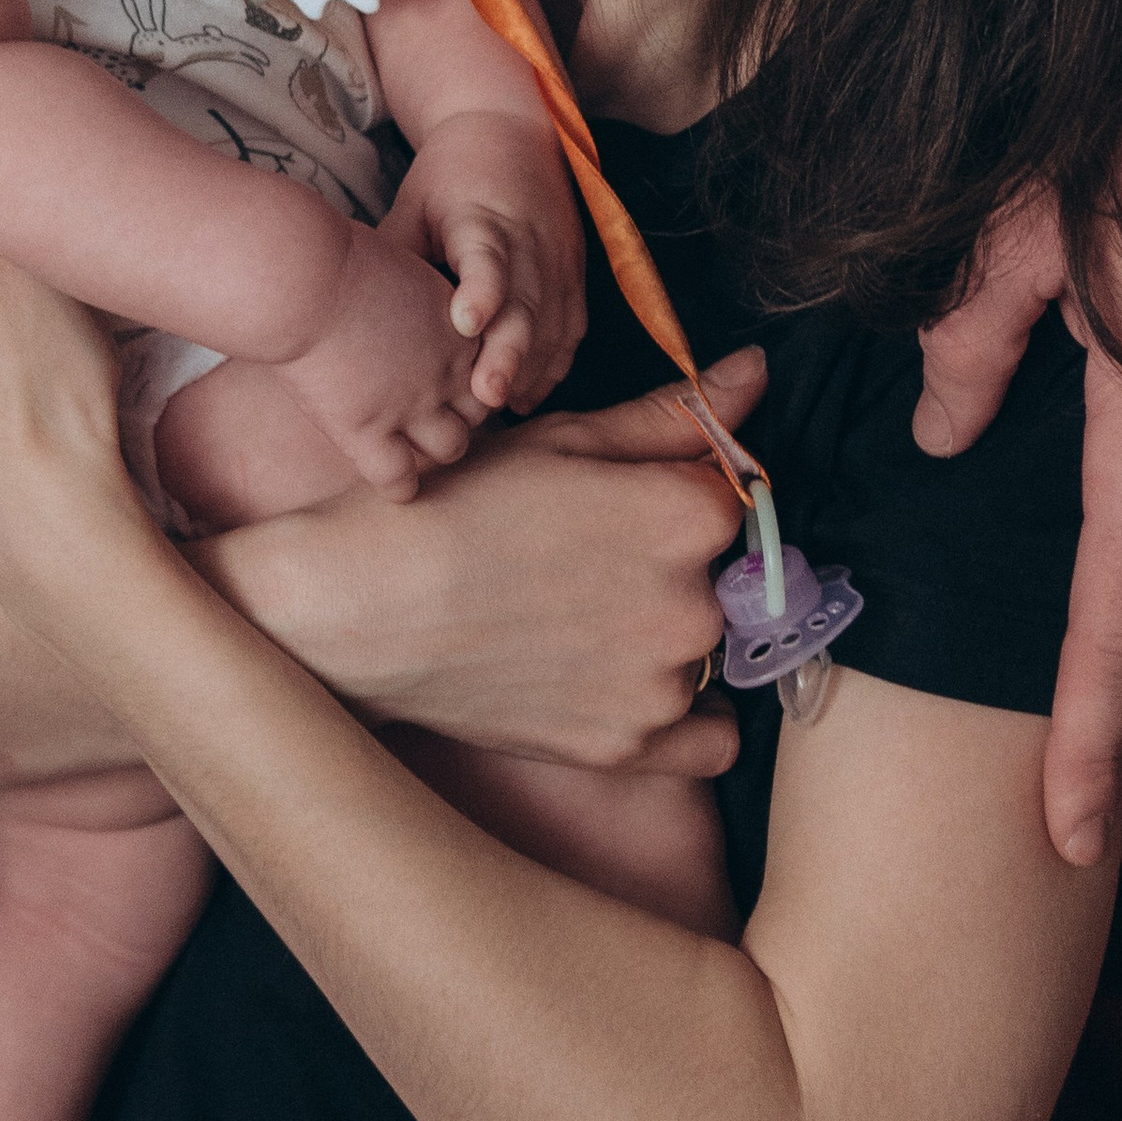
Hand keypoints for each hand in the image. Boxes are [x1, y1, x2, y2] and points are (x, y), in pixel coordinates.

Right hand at [204, 347, 765, 773]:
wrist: (364, 608)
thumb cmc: (456, 507)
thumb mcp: (562, 439)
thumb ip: (672, 415)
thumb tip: (758, 373)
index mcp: (684, 516)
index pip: (734, 495)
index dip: (678, 488)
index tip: (621, 498)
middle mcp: (693, 606)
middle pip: (725, 573)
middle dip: (673, 561)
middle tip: (583, 555)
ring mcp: (663, 686)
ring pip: (709, 646)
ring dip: (668, 630)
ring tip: (574, 613)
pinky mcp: (630, 748)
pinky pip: (710, 734)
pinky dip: (682, 710)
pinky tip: (619, 677)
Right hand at [275, 227, 485, 501]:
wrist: (300, 278)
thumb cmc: (329, 256)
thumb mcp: (390, 263)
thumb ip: (405, 294)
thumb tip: (393, 300)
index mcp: (454, 324)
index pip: (484, 365)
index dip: (460, 372)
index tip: (434, 372)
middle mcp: (445, 368)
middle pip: (477, 410)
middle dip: (456, 412)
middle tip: (424, 413)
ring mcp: (411, 405)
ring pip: (450, 448)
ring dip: (432, 448)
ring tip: (408, 445)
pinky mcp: (369, 432)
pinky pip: (400, 480)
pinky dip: (399, 485)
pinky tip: (387, 478)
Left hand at [381, 106, 586, 413]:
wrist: (511, 129)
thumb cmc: (449, 173)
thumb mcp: (415, 201)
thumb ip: (396, 253)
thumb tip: (350, 312)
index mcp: (484, 214)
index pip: (487, 256)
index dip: (481, 291)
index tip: (464, 325)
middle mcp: (529, 236)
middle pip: (527, 301)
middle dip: (510, 351)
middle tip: (484, 396)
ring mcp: (559, 255)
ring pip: (553, 320)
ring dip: (532, 366)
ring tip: (502, 407)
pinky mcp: (574, 270)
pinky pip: (571, 324)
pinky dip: (554, 361)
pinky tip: (528, 392)